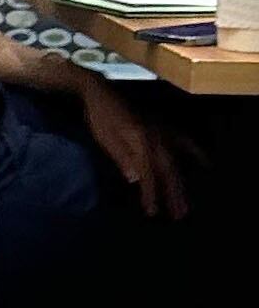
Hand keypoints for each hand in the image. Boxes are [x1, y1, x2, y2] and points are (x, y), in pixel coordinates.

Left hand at [78, 80, 187, 218]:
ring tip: (187, 201)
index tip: (153, 212)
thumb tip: (136, 179)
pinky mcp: (162, 128)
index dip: (151, 193)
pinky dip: (196, 153)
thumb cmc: (99, 117)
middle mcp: (156, 139)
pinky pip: (184, 142)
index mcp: (140, 142)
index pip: (148, 174)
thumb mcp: (105, 138)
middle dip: (173, 194)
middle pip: (167, 171)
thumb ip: (121, 157)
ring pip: (176, 162)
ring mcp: (162, 132)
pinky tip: (206, 163)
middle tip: (180, 215)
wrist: (101, 92)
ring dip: (181, 183)